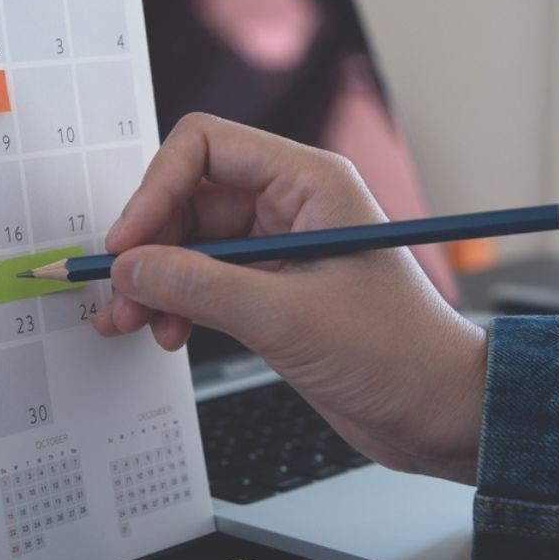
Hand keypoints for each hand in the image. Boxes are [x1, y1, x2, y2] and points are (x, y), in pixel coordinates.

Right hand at [93, 114, 487, 482]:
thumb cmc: (396, 354)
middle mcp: (292, 205)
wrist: (438, 412)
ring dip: (157, 281)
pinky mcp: (273, 292)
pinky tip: (167, 333)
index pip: (206, 147)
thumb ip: (199, 287)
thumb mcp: (286, 317)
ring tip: (134, 322)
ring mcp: (280, 250)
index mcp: (309, 182)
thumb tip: (130, 269)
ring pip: (192, 245)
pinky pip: (206, 282)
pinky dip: (178, 303)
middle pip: (190, 197)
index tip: (125, 244)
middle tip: (120, 293)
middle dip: (149, 245)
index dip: (155, 189)